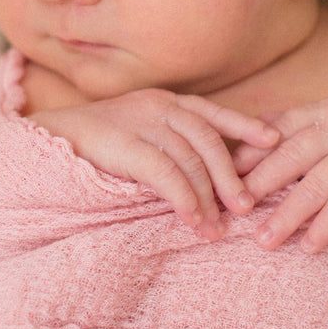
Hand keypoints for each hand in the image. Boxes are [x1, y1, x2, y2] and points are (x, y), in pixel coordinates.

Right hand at [30, 89, 279, 239]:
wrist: (54, 134)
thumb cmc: (104, 139)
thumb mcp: (144, 130)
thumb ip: (174, 140)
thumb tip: (214, 171)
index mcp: (167, 101)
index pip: (212, 112)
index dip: (244, 126)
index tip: (273, 139)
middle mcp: (159, 105)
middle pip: (207, 138)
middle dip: (229, 174)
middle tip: (245, 206)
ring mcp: (142, 121)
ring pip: (189, 158)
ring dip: (206, 196)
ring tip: (217, 227)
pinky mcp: (125, 143)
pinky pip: (164, 172)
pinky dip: (182, 197)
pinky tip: (191, 217)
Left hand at [232, 98, 327, 252]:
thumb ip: (293, 126)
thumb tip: (245, 136)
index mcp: (322, 111)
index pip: (279, 129)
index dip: (250, 152)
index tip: (223, 175)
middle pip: (292, 156)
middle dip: (259, 184)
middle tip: (234, 209)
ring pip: (315, 185)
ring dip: (286, 216)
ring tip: (264, 241)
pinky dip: (325, 227)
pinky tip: (308, 246)